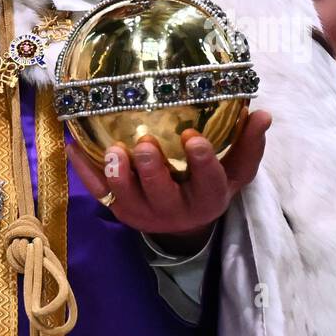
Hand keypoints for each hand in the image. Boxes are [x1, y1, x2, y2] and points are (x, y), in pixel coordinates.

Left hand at [66, 108, 271, 252]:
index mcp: (207, 198)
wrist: (184, 222)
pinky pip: (97, 192)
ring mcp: (143, 213)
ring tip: (112, 151)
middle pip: (162, 194)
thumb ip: (248, 143)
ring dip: (117, 175)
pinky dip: (84, 170)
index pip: (208, 183)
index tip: (194, 137)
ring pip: (126, 198)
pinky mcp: (118, 210)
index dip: (202, 162)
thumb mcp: (235, 170)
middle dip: (152, 170)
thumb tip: (262, 113)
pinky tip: (73, 145)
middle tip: (145, 144)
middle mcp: (174, 211)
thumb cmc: (209, 184)